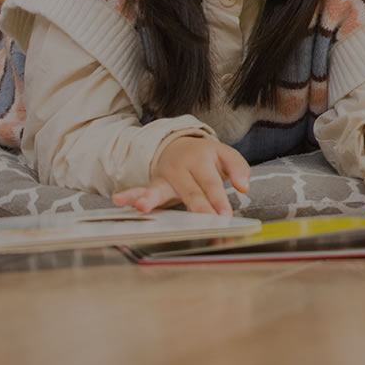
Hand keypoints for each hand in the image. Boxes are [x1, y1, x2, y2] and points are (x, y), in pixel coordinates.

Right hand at [113, 135, 249, 214]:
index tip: (224, 214)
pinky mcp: (153, 185)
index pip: (211, 182)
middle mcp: (181, 167)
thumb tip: (244, 186)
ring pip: (158, 189)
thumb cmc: (205, 156)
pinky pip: (140, 191)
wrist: (177, 144)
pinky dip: (130, 196)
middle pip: (190, 190)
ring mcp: (164, 177)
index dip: (217, 199)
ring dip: (149, 198)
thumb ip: (238, 168)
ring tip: (143, 206)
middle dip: (198, 206)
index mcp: (201, 158)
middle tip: (206, 220)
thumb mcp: (225, 155)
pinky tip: (120, 200)